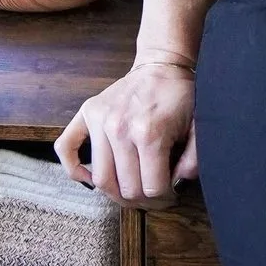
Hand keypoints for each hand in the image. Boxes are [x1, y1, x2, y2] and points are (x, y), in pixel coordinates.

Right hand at [56, 52, 197, 201]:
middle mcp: (120, 128)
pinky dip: (74, 169)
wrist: (161, 66)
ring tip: (130, 190)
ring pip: (100, 178)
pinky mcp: (86, 114)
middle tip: (152, 196)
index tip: (169, 195)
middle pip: (124, 188)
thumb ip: (194, 159)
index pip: (150, 188)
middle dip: (142, 200)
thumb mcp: (198, 127)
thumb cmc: (180, 97)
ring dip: (115, 193)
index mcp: (149, 133)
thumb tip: (178, 183)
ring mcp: (99, 121)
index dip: (163, 198)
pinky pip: (67, 149)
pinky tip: (90, 178)